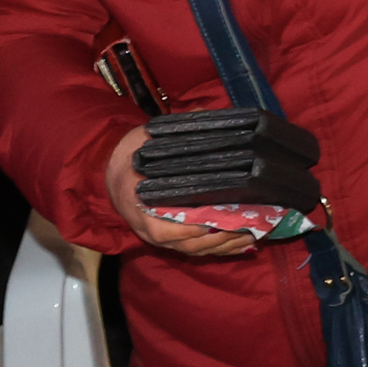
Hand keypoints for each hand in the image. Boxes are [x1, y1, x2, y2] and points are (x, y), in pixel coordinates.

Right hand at [105, 123, 262, 259]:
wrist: (113, 169)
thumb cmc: (135, 153)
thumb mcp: (150, 139)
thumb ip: (180, 129)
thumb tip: (209, 117)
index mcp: (144, 205)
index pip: (170, 228)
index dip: (199, 228)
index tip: (225, 219)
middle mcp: (151, 227)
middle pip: (190, 242)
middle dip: (222, 238)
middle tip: (252, 225)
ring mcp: (160, 235)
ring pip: (195, 249)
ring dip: (224, 246)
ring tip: (254, 234)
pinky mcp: (168, 238)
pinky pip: (194, 249)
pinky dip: (217, 248)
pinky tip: (241, 242)